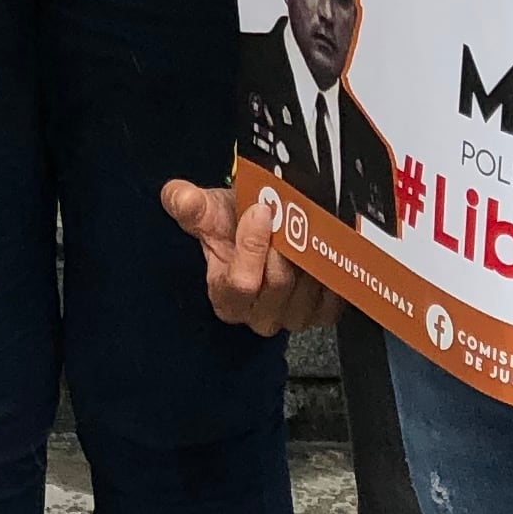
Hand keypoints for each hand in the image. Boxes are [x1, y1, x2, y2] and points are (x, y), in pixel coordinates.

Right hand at [160, 177, 336, 336]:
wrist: (259, 229)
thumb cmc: (231, 225)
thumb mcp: (206, 210)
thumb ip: (188, 204)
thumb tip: (180, 197)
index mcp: (226, 297)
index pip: (241, 283)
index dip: (252, 247)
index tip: (260, 212)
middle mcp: (258, 315)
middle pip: (277, 285)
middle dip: (284, 247)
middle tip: (289, 215)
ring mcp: (290, 316)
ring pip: (306, 291)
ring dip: (308, 257)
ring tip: (306, 228)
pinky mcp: (319, 314)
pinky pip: (331, 300)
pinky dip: (330, 273)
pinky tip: (325, 251)